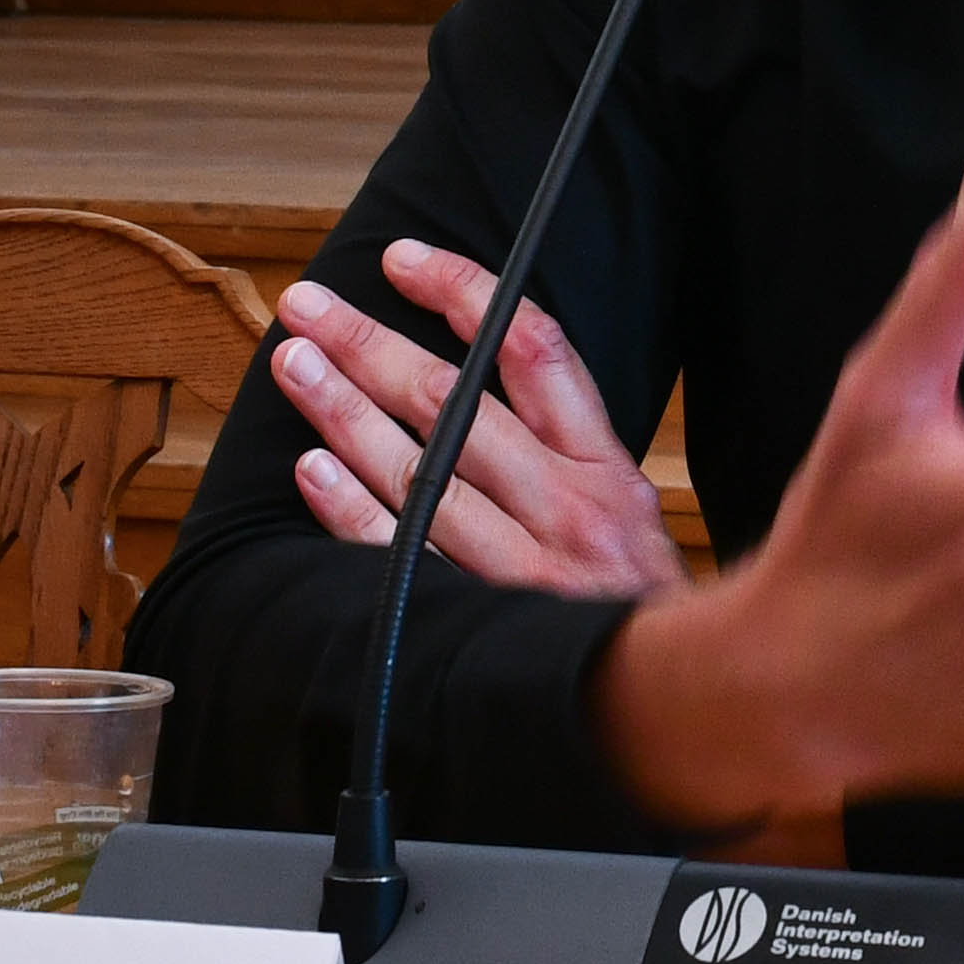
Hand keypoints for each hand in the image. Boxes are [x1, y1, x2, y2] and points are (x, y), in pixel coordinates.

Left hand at [264, 247, 671, 606]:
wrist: (669, 704)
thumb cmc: (635, 602)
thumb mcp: (627, 507)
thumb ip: (566, 440)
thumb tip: (481, 352)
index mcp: (603, 468)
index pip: (532, 349)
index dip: (460, 293)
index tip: (402, 260)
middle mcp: (565, 509)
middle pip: (454, 403)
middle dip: (371, 343)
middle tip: (310, 305)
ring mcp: (520, 569)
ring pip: (417, 472)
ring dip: (344, 412)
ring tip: (294, 364)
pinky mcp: (478, 623)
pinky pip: (401, 558)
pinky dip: (352, 513)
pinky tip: (312, 470)